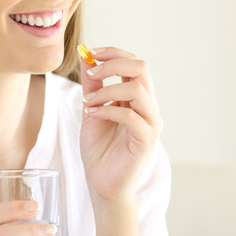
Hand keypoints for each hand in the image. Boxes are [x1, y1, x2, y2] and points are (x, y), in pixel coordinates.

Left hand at [79, 46, 162, 202]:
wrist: (102, 182)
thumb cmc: (99, 149)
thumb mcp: (91, 109)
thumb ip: (92, 85)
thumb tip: (86, 56)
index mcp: (137, 97)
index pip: (134, 63)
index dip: (114, 53)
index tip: (92, 52)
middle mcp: (148, 107)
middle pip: (141, 69)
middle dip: (113, 64)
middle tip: (91, 73)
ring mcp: (150, 123)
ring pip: (137, 90)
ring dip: (107, 90)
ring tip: (87, 102)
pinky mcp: (146, 141)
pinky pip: (131, 117)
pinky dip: (107, 110)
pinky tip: (92, 114)